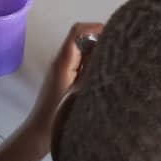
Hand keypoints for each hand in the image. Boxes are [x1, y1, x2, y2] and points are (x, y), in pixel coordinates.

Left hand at [22, 22, 103, 154]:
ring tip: (116, 63)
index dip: (96, 27)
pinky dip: (92, 63)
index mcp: (63, 59)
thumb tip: (107, 49)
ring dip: (97, 52)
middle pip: (82, 38)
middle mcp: (61, 59)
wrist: (39, 133)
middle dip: (100, 40)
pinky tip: (104, 75)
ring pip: (82, 50)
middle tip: (121, 51)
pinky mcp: (64, 77)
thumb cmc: (58, 114)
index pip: (78, 30)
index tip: (116, 35)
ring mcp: (61, 68)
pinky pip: (80, 62)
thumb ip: (92, 68)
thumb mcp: (80, 91)